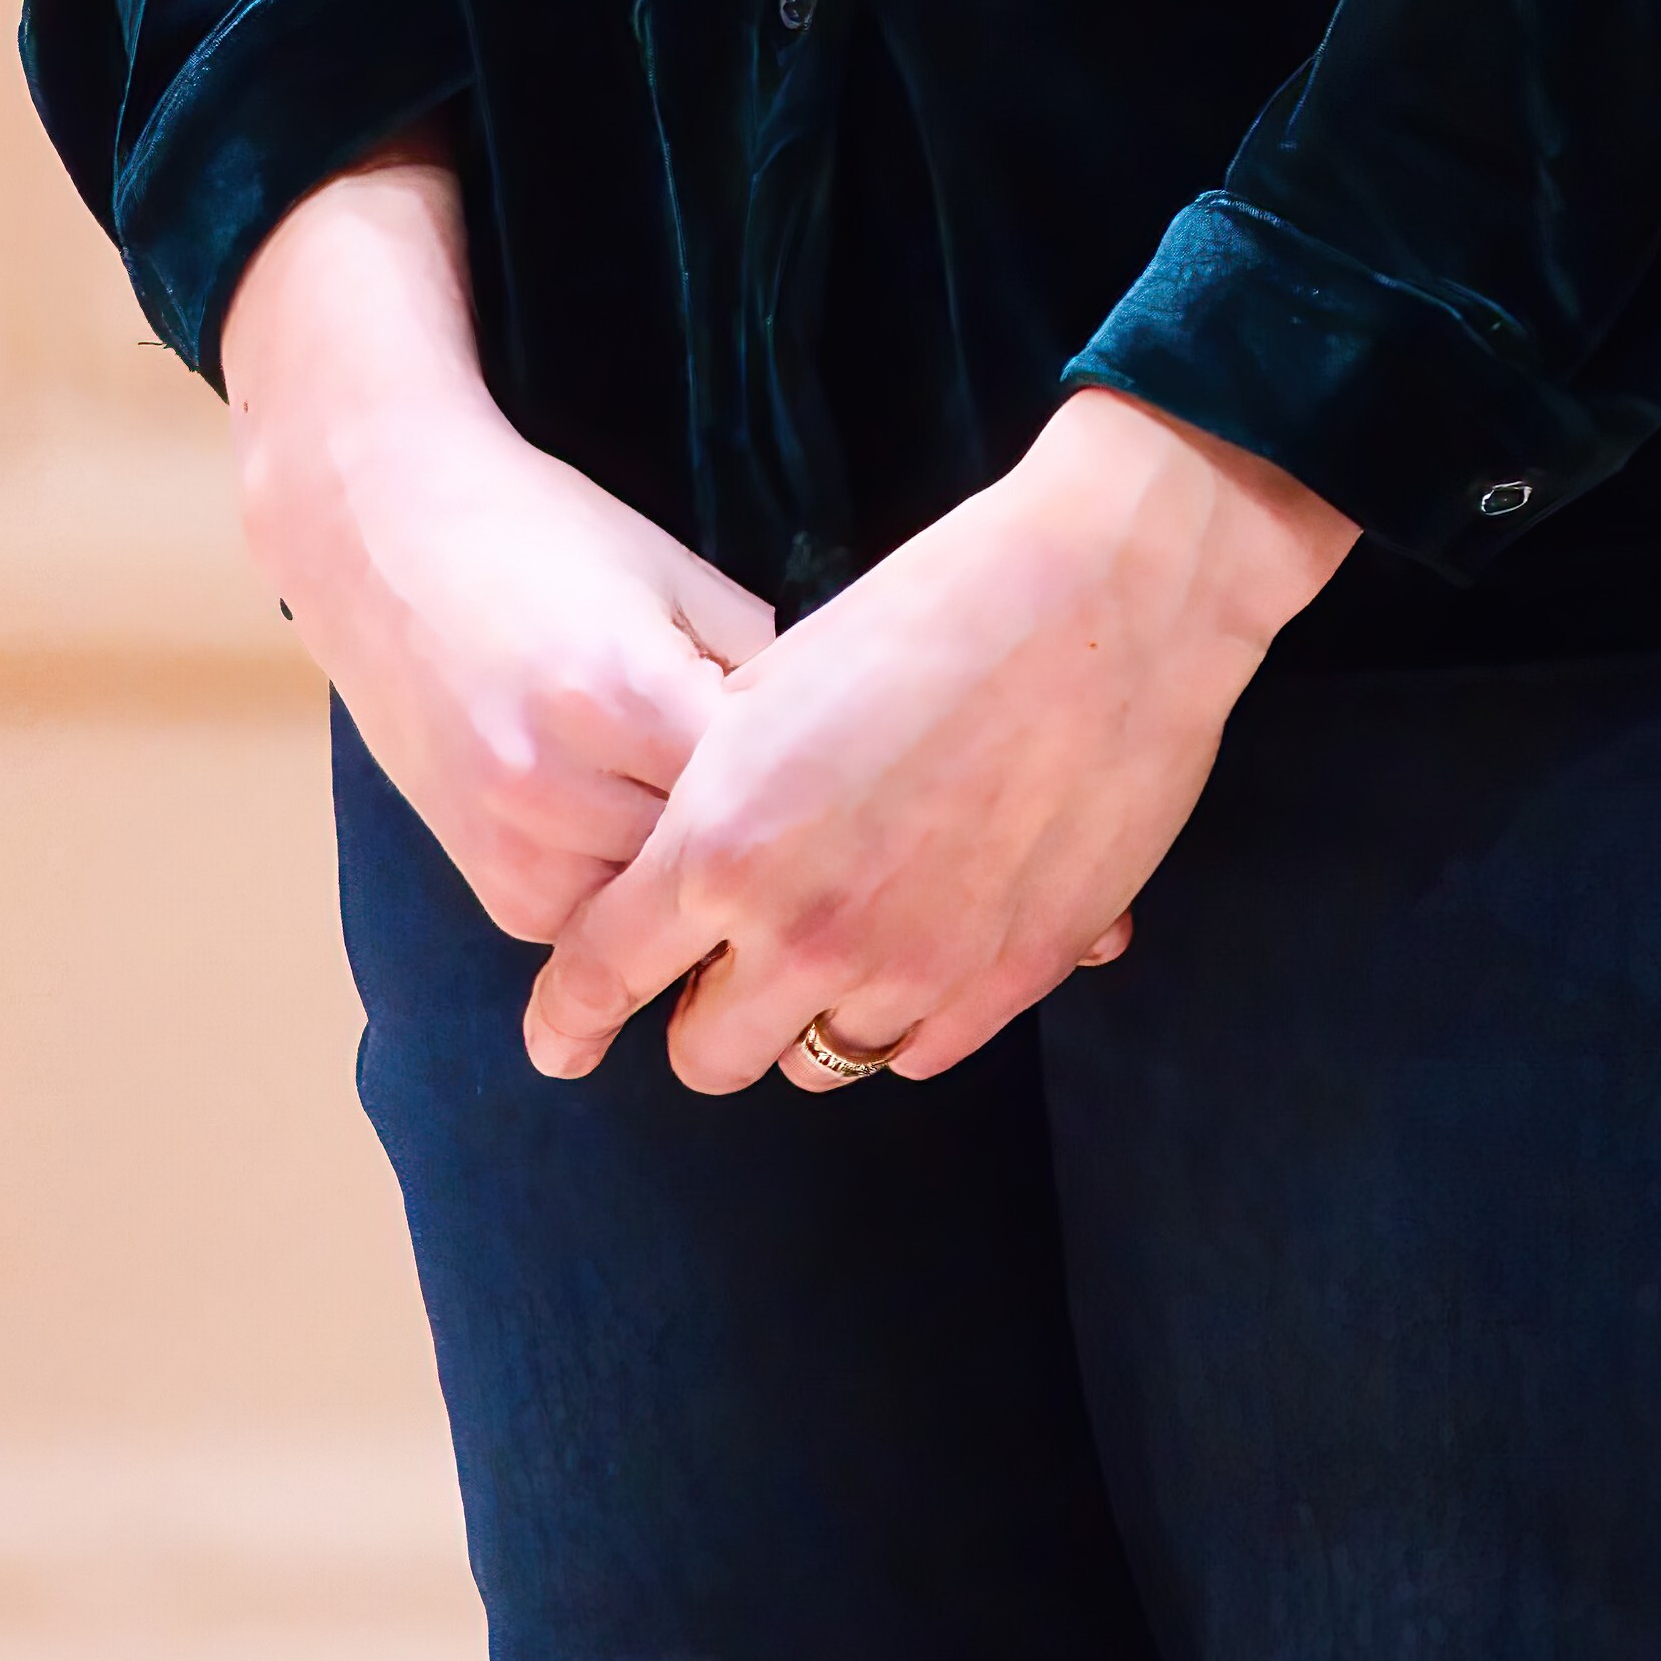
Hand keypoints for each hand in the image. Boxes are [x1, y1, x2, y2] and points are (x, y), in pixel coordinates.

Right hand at [224, 143, 773, 941]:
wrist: (380, 535)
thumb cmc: (546, 533)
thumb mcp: (674, 574)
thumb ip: (760, 669)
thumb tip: (850, 754)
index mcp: (624, 695)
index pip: (772, 794)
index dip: (834, 791)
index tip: (886, 793)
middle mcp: (560, 786)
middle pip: (725, 869)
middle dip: (781, 853)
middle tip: (848, 841)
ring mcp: (516, 845)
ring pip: (670, 919)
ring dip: (715, 892)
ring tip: (771, 853)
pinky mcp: (491, 882)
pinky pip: (607, 925)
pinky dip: (647, 897)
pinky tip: (673, 846)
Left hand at [521, 390, 1351, 1099]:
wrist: (1103, 601)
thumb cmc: (931, 612)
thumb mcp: (776, 688)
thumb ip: (718, 800)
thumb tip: (692, 871)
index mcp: (723, 847)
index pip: (603, 977)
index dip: (568, 1018)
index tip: (558, 1041)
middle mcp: (804, 933)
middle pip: (709, 1057)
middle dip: (706, 1016)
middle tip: (732, 960)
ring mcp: (910, 971)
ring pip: (820, 1059)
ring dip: (815, 1010)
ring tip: (851, 920)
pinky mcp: (1005, 984)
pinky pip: (919, 1051)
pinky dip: (907, 1009)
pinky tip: (931, 925)